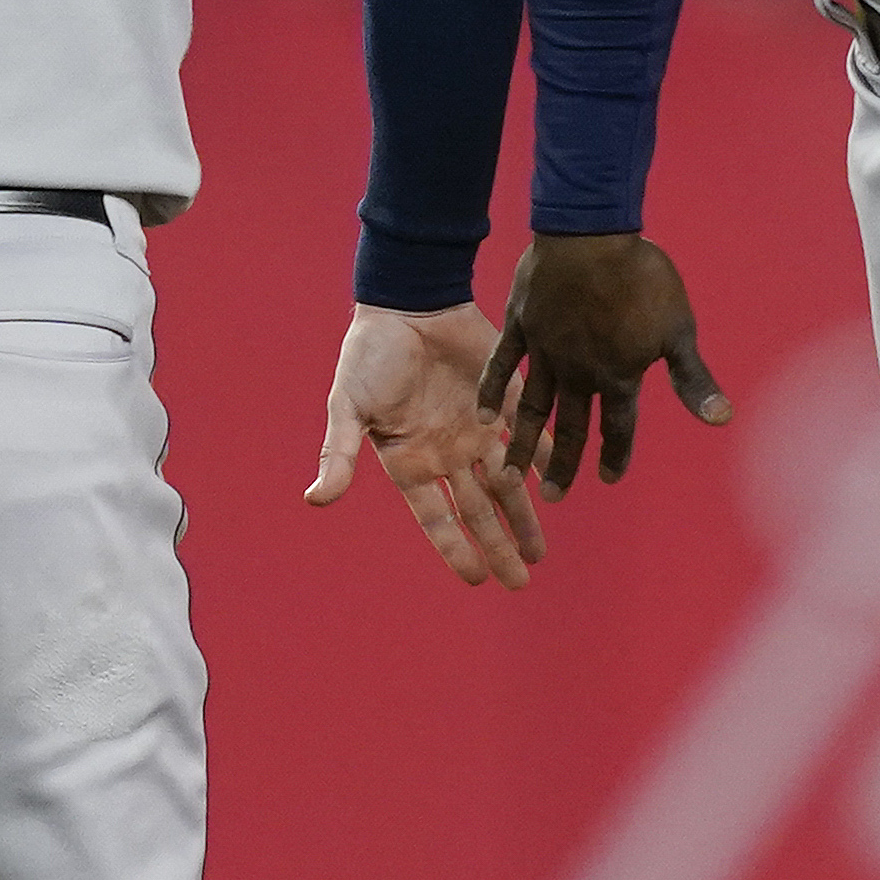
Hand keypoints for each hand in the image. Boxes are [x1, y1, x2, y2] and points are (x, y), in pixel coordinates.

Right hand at [307, 303, 544, 587]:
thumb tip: (316, 499)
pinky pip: (529, 434)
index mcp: (411, 461)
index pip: (438, 517)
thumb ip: (340, 453)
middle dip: (499, 546)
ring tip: (540, 552)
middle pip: (479, 510)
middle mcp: (448, 452)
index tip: (479, 579)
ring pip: (507, 482)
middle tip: (522, 580)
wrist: (407, 300)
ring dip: (525, 515)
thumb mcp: (349, 405)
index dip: (457, 548)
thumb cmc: (369, 354)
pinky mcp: (502, 398)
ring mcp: (477, 428)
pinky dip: (544, 457)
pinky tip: (562, 481)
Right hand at [474, 232, 732, 493]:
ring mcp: (545, 351)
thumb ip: (693, 380)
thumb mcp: (678, 330)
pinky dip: (493, 391)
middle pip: (570, 428)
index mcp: (618, 376)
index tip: (609, 479)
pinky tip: (484, 416)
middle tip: (553, 498)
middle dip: (563, 466)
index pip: (617, 427)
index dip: (615, 455)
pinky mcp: (521, 325)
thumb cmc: (643, 278)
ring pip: (532, 407)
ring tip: (509, 475)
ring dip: (523, 443)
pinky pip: (502, 366)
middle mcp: (578, 373)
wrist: (592, 233)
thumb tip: (722, 420)